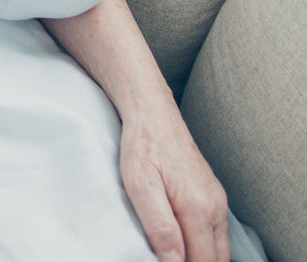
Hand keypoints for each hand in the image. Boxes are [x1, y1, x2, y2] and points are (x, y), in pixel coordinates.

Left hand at [119, 110, 228, 261]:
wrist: (152, 112)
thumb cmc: (143, 145)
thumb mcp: (140, 185)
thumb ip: (160, 227)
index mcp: (199, 208)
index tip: (163, 261)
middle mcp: (215, 207)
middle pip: (216, 259)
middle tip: (166, 258)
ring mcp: (218, 200)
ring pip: (219, 248)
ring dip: (201, 257)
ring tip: (173, 252)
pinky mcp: (213, 195)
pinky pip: (216, 232)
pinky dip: (204, 244)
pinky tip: (184, 240)